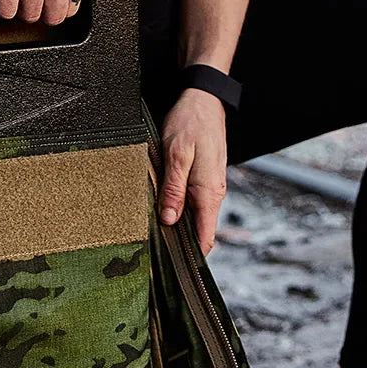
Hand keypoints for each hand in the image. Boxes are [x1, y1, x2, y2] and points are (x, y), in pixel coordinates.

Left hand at [157, 86, 228, 256]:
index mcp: (209, 192)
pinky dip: (180, 208)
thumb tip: (169, 221)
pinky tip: (164, 207)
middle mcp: (214, 192)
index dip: (192, 258)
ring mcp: (211, 185)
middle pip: (200, 230)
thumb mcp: (176, 154)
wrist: (204, 98)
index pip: (206, 238)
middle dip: (180, 243)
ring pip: (196, 216)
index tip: (172, 269)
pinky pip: (194, 202)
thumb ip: (173, 189)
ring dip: (178, 224)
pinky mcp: (205, 177)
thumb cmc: (190, 121)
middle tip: (152, 252)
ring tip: (153, 231)